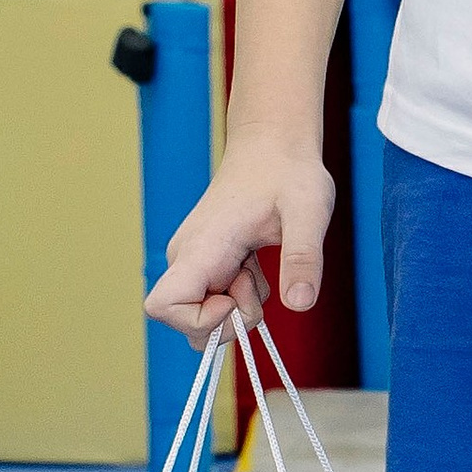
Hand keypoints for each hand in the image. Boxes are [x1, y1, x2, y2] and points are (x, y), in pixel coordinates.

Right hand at [147, 138, 334, 338]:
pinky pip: (218, 300)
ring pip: (207, 316)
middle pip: (188, 324)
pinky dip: (242, 294)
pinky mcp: (206, 264)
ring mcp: (194, 262)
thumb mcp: (309, 212)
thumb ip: (303, 257)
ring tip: (259, 263)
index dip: (200, 320)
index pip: (162, 307)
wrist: (271, 147)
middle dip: (232, 319)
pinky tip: (256, 261)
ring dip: (241, 304)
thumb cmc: (288, 172)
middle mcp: (186, 259)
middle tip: (257, 278)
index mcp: (200, 248)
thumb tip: (300, 304)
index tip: (237, 300)